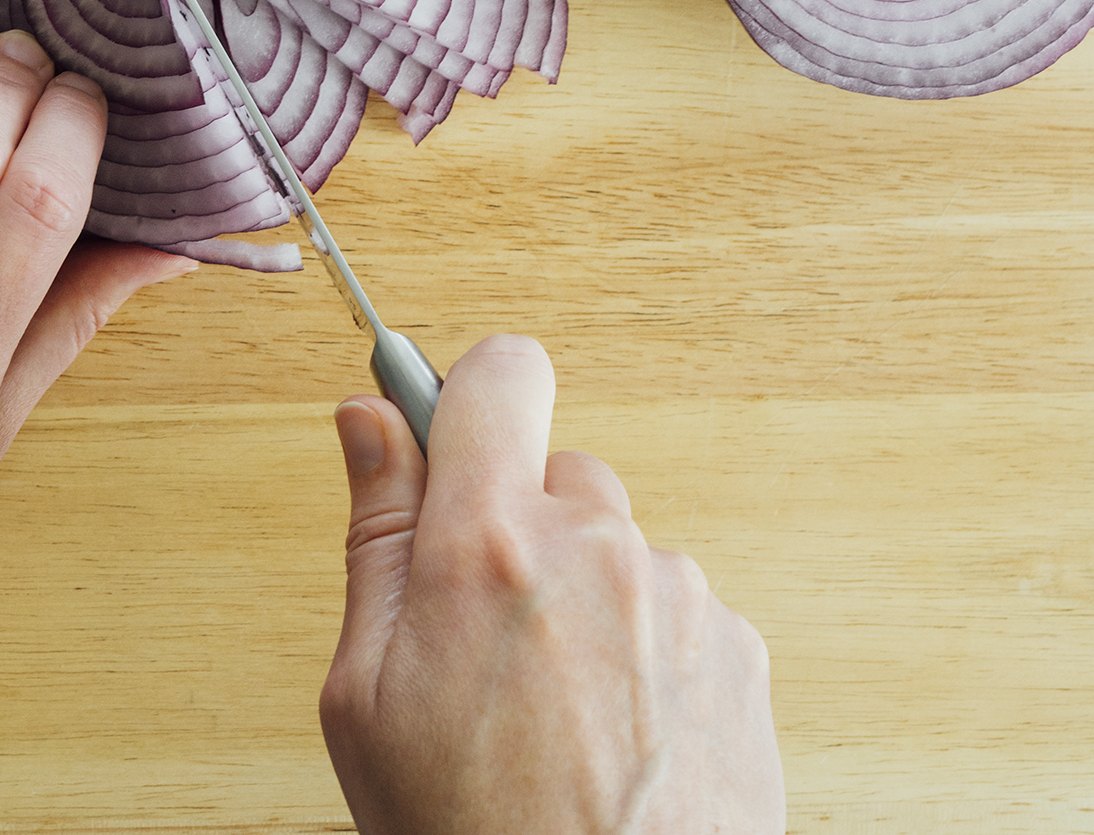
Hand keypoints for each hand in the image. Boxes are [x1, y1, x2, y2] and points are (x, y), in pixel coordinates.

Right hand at [319, 336, 783, 834]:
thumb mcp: (365, 695)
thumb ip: (375, 534)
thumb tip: (369, 421)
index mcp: (490, 547)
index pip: (499, 372)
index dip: (466, 392)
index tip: (446, 432)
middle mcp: (598, 550)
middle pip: (555, 469)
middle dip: (517, 523)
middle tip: (485, 631)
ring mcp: (680, 598)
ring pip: (614, 544)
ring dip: (584, 592)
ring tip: (553, 709)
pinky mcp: (740, 651)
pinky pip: (673, 605)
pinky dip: (643, 648)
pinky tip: (613, 733)